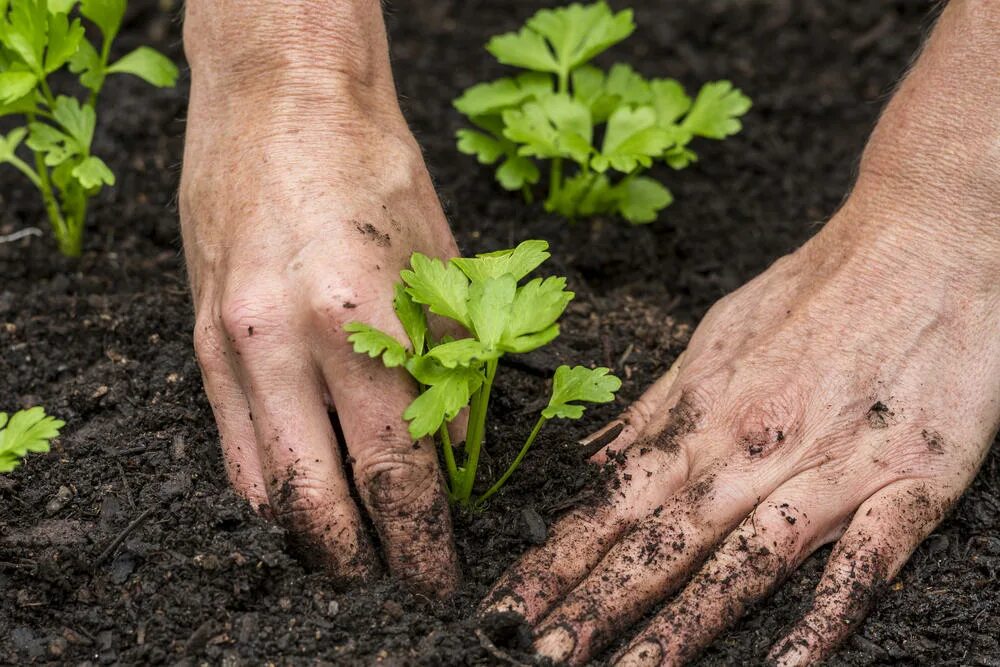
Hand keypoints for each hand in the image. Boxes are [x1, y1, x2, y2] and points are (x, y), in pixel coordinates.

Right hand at [179, 2, 459, 592]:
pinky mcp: (200, 336)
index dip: (420, 541)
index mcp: (360, 321)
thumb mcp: (442, 267)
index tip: (437, 578)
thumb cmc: (376, 169)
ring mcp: (230, 343)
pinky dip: (267, 490)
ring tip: (348, 556)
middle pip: (320, 501)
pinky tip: (298, 502)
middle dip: (362, 560)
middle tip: (393, 585)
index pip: (397, 472)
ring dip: (309, 536)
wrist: (280, 95)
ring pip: (264, 487)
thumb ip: (451, 371)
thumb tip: (455, 461)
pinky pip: (229, 444)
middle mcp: (282, 343)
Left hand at [482, 200, 999, 663]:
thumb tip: (594, 458)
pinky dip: (822, 618)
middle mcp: (754, 449)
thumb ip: (657, 409)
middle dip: (594, 605)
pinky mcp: (909, 480)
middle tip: (539, 654)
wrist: (923, 238)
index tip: (508, 606)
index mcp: (705, 415)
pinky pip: (863, 564)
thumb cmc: (812, 287)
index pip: (613, 503)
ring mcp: (830, 469)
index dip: (556, 560)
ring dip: (681, 625)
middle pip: (660, 542)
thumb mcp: (713, 336)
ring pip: (743, 563)